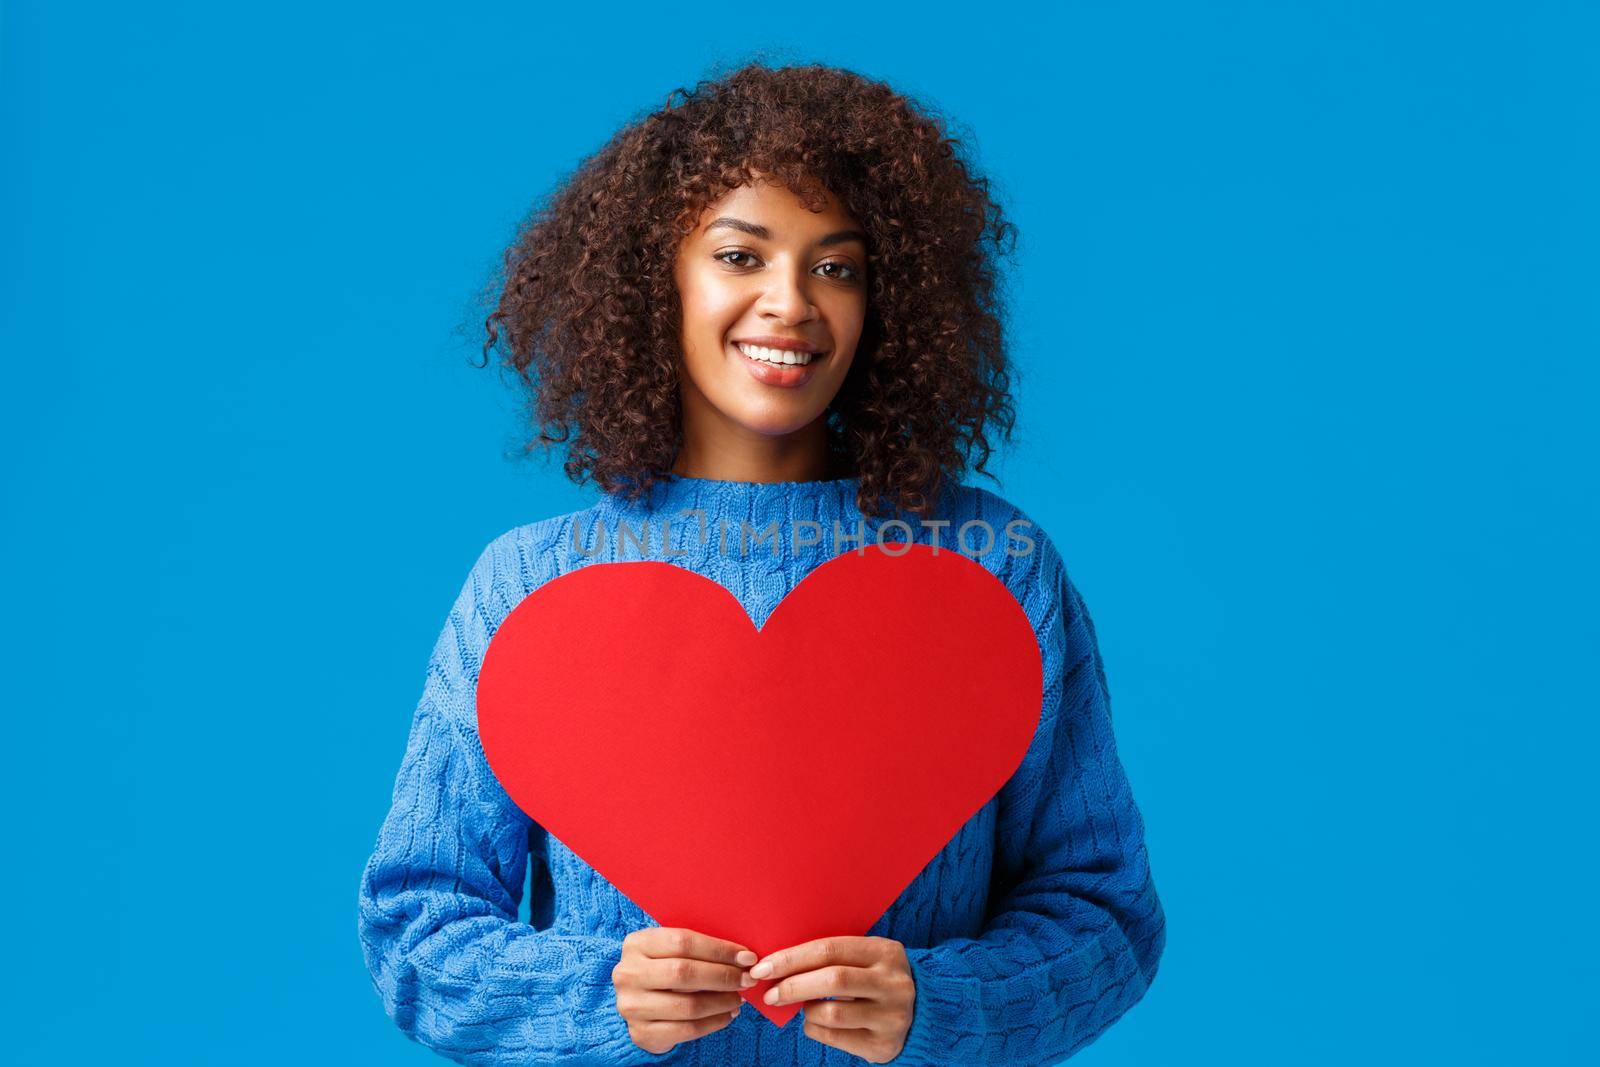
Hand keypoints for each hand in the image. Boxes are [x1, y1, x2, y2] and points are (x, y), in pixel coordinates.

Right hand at [611, 926, 757, 1055]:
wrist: (638, 1003)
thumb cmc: (663, 969)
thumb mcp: (670, 951)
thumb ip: (698, 949)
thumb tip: (743, 957)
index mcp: (637, 943)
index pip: (683, 942)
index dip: (719, 950)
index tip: (747, 957)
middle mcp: (628, 973)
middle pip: (684, 973)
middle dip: (723, 976)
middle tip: (747, 979)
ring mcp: (631, 1005)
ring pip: (687, 1005)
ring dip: (721, 1002)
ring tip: (739, 998)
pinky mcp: (640, 1032)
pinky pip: (686, 1030)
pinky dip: (713, 1023)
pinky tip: (727, 1015)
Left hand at [751, 936, 914, 1062]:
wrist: (919, 1013)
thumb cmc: (874, 979)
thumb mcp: (864, 958)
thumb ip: (831, 957)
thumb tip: (777, 964)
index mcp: (885, 951)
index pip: (830, 949)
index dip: (792, 958)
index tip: (764, 967)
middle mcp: (893, 983)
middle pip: (832, 980)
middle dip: (793, 986)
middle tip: (769, 993)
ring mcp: (892, 1016)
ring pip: (832, 1013)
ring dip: (806, 1010)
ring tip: (802, 1006)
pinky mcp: (884, 1044)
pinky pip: (835, 1037)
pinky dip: (815, 1028)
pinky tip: (815, 1021)